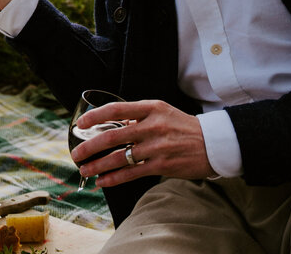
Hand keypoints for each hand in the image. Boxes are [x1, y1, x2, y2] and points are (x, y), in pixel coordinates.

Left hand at [72, 100, 215, 187]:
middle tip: (76, 153)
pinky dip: (114, 178)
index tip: (80, 124)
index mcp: (151, 108)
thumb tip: (112, 125)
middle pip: (112, 136)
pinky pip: (132, 173)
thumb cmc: (183, 127)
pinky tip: (102, 181)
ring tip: (85, 170)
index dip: (95, 117)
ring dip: (98, 165)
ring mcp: (157, 147)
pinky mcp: (162, 166)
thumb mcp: (162, 113)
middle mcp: (153, 126)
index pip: (116, 109)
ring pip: (119, 158)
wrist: (214, 143)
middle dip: (90, 146)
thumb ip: (138, 118)